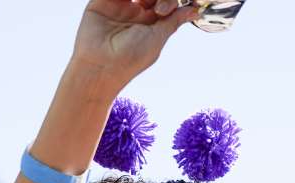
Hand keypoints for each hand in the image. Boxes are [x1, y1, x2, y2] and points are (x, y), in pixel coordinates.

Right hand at [72, 0, 197, 83]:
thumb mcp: (157, 38)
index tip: (172, 8)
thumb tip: (194, 11)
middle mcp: (136, 14)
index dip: (172, 1)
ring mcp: (120, 6)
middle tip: (158, 9)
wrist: (100, 65)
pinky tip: (133, 0)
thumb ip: (174, 20)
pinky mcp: (102, 1)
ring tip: (144, 4)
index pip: (166, 3)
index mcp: (151, 25)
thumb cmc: (130, 59)